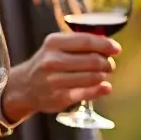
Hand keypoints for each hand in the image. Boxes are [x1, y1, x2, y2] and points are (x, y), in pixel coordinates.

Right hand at [2, 32, 120, 122]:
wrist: (23, 87)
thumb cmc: (46, 64)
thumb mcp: (56, 47)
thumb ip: (79, 44)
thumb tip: (109, 45)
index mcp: (53, 43)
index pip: (87, 41)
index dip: (106, 45)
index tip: (117, 49)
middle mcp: (52, 61)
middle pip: (93, 60)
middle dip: (107, 63)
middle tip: (110, 65)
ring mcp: (55, 80)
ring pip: (93, 77)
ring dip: (104, 76)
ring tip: (104, 75)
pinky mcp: (59, 98)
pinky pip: (88, 93)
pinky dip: (100, 90)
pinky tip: (105, 87)